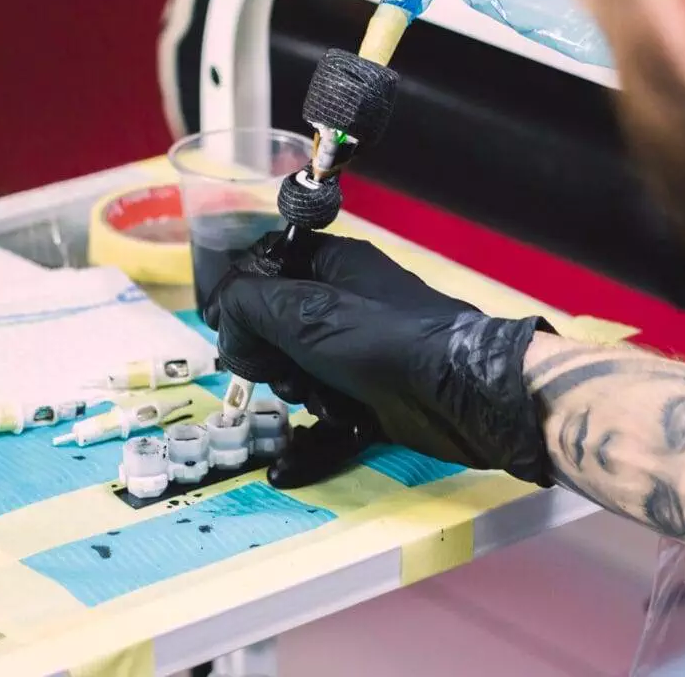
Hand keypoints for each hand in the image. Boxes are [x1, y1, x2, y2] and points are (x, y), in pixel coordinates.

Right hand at [209, 233, 553, 485]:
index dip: (243, 300)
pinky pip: (326, 401)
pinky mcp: (369, 389)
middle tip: (285, 371)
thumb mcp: (309, 314)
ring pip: (297, 369)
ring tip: (323, 397)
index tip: (233, 331)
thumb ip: (252, 305)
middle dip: (271, 356)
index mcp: (333, 265)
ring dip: (300, 389)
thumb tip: (222, 314)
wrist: (463, 397)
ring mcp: (358, 347)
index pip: (267, 268)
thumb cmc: (388, 343)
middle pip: (274, 325)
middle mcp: (344, 302)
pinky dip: (325, 413)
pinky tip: (341, 420)